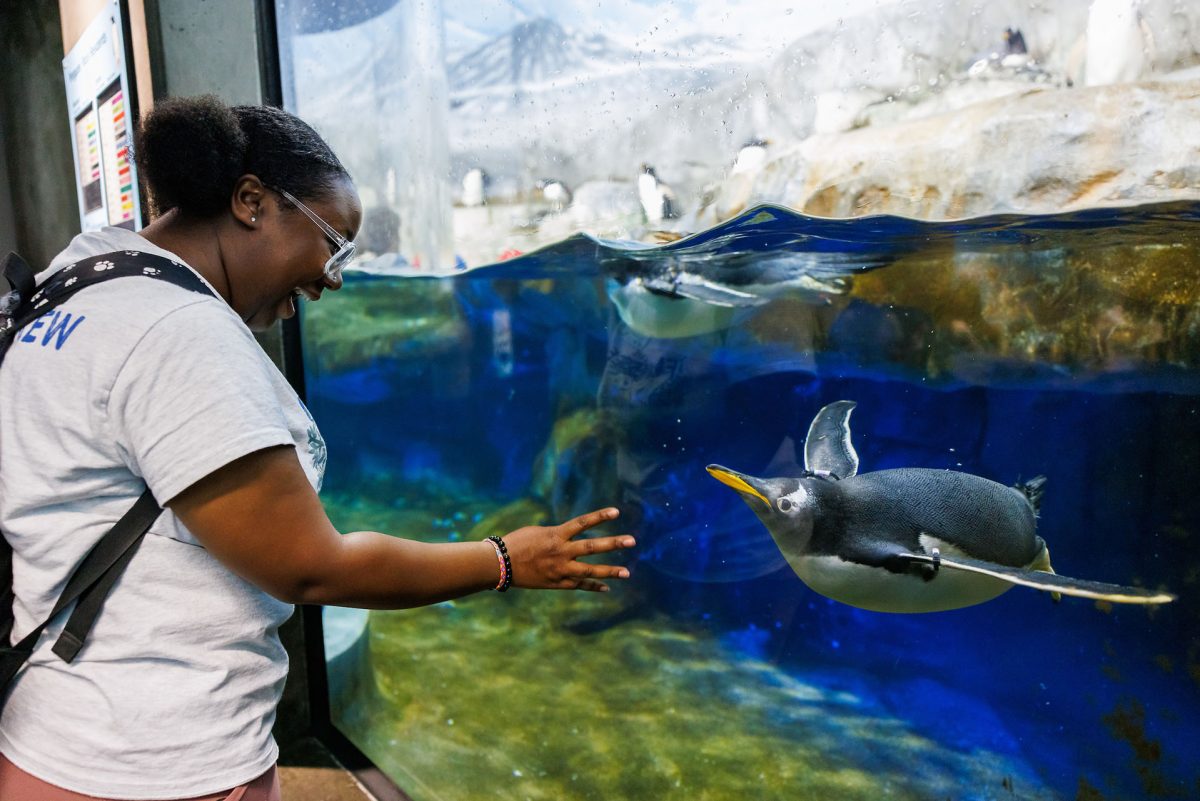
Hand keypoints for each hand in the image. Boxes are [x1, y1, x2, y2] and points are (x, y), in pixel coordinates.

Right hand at [500, 507, 634, 591]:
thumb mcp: (538, 531)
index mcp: (556, 535)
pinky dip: (592, 586)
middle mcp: (561, 552)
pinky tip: (606, 587)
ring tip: (627, 572)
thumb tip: (571, 539)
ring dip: (609, 571)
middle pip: (592, 547)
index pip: (583, 523)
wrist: (499, 564)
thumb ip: (557, 535)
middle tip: (632, 541)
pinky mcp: (556, 583)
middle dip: (613, 544)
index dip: (600, 516)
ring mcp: (560, 569)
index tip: (617, 512)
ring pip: (589, 570)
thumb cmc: (516, 543)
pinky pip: (578, 585)